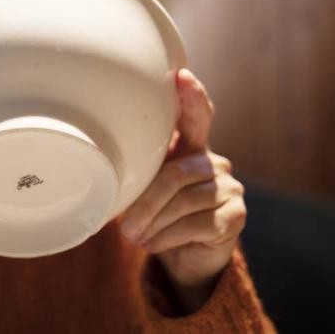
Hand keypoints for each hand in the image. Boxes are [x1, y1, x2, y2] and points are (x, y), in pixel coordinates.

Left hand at [120, 69, 245, 311]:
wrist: (184, 258)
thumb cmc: (158, 216)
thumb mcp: (143, 189)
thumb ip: (136, 171)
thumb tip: (99, 163)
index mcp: (191, 148)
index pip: (196, 117)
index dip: (192, 96)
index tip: (182, 76)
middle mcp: (214, 162)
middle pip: (176, 173)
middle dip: (147, 203)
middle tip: (124, 228)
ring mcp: (229, 188)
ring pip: (185, 200)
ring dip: (154, 223)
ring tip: (136, 237)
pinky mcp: (236, 216)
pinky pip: (198, 224)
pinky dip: (169, 236)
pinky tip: (155, 244)